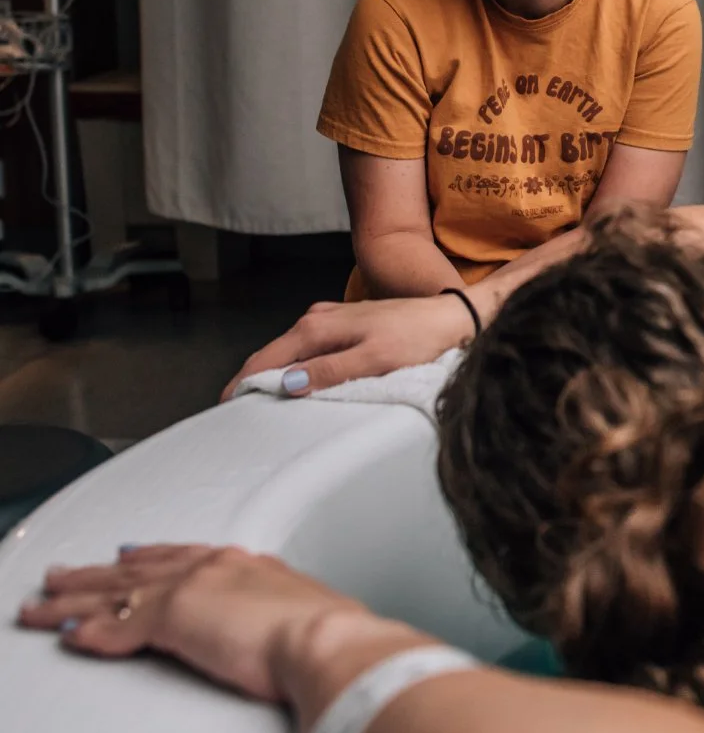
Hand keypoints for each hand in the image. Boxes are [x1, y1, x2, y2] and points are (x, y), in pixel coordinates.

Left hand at [17, 545, 405, 704]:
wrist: (327, 640)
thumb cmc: (327, 635)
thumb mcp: (299, 615)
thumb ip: (278, 616)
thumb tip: (286, 631)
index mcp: (244, 562)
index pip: (183, 554)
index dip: (149, 555)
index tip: (126, 553)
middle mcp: (214, 565)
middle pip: (140, 568)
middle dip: (97, 572)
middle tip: (61, 573)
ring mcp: (192, 586)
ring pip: (117, 591)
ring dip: (75, 599)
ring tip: (42, 604)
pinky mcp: (175, 616)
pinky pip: (120, 625)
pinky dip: (92, 631)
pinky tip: (68, 635)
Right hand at [220, 293, 471, 401]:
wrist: (449, 317)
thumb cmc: (416, 338)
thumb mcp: (373, 361)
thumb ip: (329, 372)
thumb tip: (286, 383)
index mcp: (317, 327)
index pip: (264, 359)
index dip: (242, 385)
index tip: (225, 410)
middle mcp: (316, 319)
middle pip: (270, 354)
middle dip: (251, 382)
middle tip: (234, 415)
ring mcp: (328, 320)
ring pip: (288, 352)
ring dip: (272, 375)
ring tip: (258, 405)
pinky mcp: (342, 326)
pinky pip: (305, 349)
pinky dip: (293, 368)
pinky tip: (293, 384)